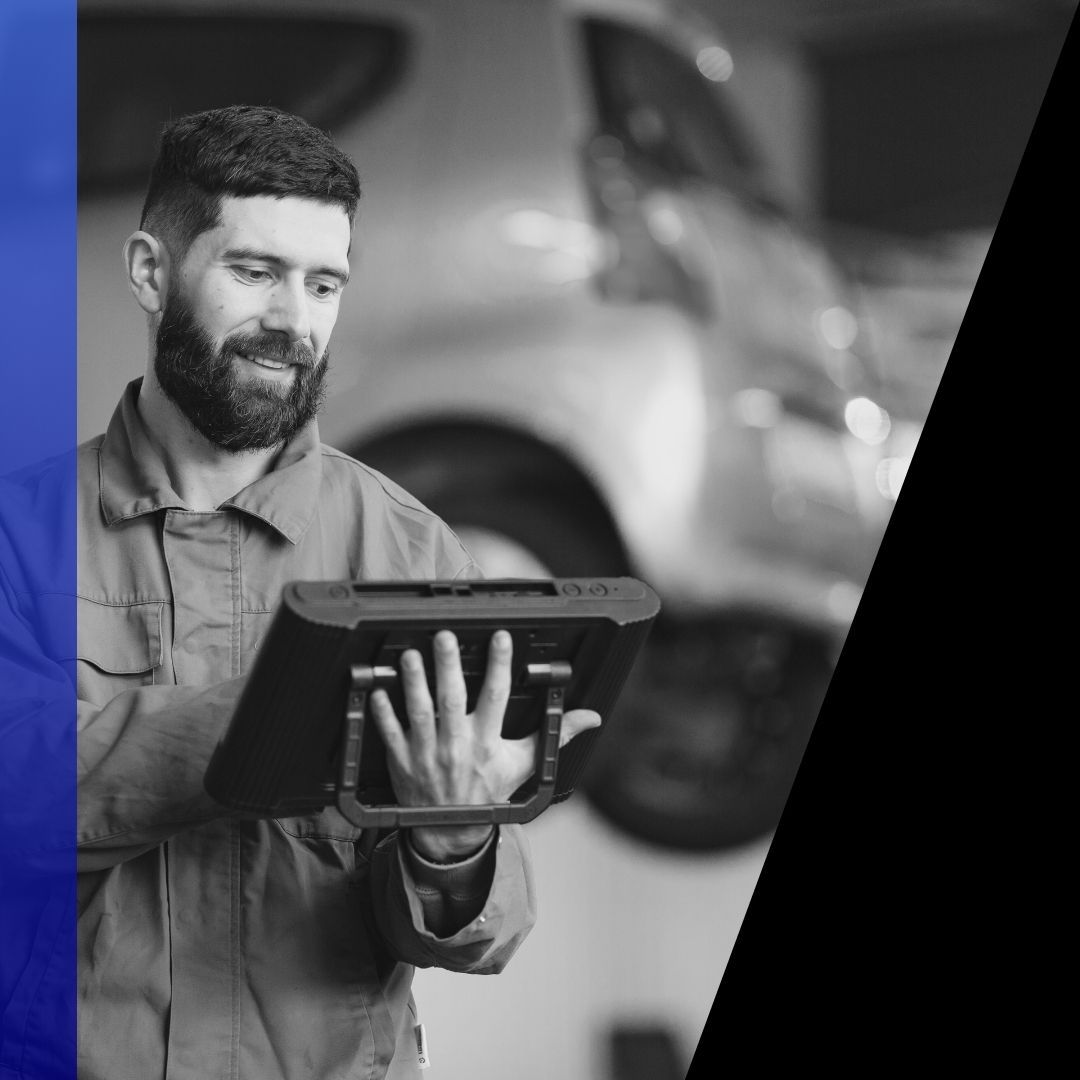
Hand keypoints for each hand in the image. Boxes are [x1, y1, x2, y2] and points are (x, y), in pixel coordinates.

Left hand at [368, 629, 599, 861]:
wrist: (452, 832)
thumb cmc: (487, 792)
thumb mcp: (525, 764)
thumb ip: (556, 736)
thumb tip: (590, 718)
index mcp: (487, 742)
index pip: (495, 697)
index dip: (499, 665)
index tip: (500, 638)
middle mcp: (456, 745)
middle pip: (451, 700)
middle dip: (447, 666)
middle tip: (444, 637)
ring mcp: (426, 754)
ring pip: (418, 713)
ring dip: (413, 683)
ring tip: (411, 655)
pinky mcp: (402, 761)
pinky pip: (390, 734)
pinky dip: (383, 713)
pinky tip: (379, 690)